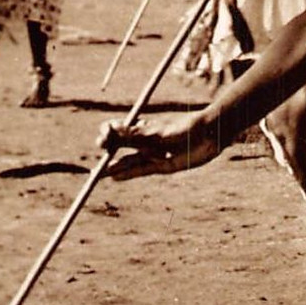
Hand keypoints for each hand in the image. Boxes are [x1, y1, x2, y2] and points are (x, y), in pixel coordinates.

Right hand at [100, 112, 224, 179]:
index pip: (116, 129)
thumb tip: (107, 132)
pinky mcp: (164, 165)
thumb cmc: (185, 128)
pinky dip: (129, 173)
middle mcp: (146, 140)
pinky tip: (116, 177)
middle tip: (95, 167)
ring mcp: (154, 153)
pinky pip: (142, 170)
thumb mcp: (156, 133)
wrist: (210, 135)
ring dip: (115, 167)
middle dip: (107, 155)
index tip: (103, 140)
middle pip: (121, 148)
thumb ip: (132, 135)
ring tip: (100, 174)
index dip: (106, 134)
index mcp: (142, 127)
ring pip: (130, 161)